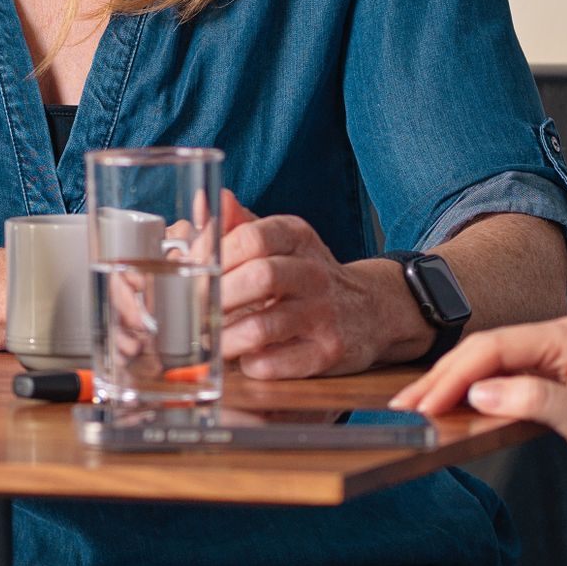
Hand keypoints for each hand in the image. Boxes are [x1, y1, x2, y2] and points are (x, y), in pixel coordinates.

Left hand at [215, 193, 424, 378]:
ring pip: (261, 327)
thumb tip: (205, 201)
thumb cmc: (307, 274)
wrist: (372, 310)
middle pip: (259, 278)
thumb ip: (238, 224)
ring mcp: (323, 314)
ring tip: (211, 340)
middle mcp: (315, 272)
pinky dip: (248, 364)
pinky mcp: (326, 353)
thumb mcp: (281, 240)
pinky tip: (245, 357)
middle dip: (217, 298)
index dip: (214, 258)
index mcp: (297, 237)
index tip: (194, 275)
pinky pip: (273, 364)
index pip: (251, 237)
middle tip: (195, 312)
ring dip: (225, 338)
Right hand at [392, 313, 566, 502]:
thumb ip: (536, 402)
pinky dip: (471, 397)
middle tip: (405, 409)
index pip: (495, 347)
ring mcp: (552, 362)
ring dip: (452, 387)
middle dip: (442, 379)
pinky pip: (500, 384)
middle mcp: (557, 341)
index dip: (454, 375)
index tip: (424, 403)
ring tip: (417, 409)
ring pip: (488, 367)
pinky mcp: (549, 385)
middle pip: (484, 352)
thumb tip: (480, 393)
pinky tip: (452, 410)